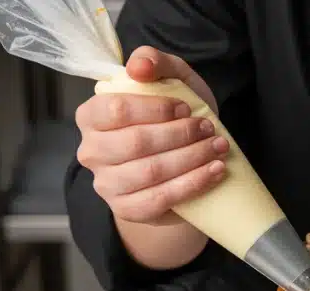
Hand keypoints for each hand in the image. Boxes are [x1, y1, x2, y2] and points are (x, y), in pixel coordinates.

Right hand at [75, 46, 226, 224]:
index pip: (116, 109)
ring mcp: (106, 184)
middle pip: (137, 142)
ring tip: (218, 148)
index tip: (186, 108)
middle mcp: (91, 151)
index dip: (156, 109)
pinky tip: (214, 171)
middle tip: (209, 130)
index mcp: (91, 116)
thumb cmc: (171, 118)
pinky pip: (161, 199)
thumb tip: (139, 66)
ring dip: (192, 158)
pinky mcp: (127, 210)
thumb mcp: (169, 80)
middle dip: (181, 135)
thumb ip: (153, 61)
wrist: (179, 164)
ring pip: (152, 171)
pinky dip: (193, 184)